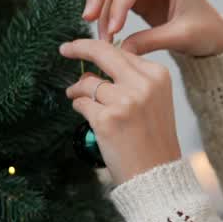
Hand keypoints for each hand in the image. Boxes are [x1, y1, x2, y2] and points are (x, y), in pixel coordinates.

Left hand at [59, 37, 182, 185]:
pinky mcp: (107, 119)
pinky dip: (79, 107)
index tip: (82, 46)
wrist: (156, 175)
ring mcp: (124, 101)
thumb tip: (99, 59)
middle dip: (79, 48)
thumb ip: (134, 78)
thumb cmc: (154, 141)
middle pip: (102, 53)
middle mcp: (143, 84)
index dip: (99, 47)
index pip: (122, 51)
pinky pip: (81, 103)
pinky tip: (88, 116)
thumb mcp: (155, 101)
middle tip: (65, 49)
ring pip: (88, 83)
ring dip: (78, 90)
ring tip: (76, 98)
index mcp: (157, 76)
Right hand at [81, 0, 222, 57]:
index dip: (119, 4)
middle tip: (88, 19)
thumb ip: (150, 42)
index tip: (113, 31)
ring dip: (101, 6)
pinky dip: (107, 12)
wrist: (215, 34)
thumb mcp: (182, 38)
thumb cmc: (206, 32)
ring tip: (103, 37)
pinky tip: (106, 32)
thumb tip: (120, 51)